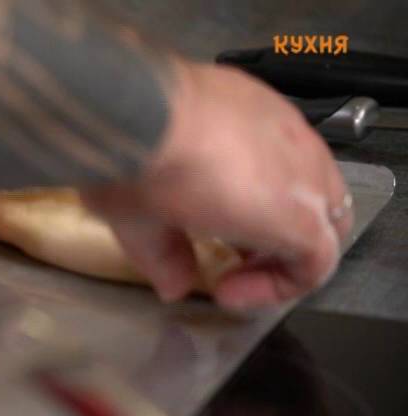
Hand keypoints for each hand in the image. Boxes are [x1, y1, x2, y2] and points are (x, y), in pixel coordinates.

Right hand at [0, 60, 350, 311]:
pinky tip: (231, 293)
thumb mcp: (131, 199)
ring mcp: (290, 168)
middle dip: (268, 233)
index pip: (265, 159)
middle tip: (230, 266)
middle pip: (304, 188)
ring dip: (274, 259)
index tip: (212, 239)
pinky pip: (314, 262)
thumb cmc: (108, 134)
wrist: (119, 116)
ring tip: (230, 284)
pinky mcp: (294, 211)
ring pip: (317, 221)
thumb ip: (158, 244)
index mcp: (230, 113)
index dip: (245, 206)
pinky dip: (277, 285)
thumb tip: (168, 282)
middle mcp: (271, 133)